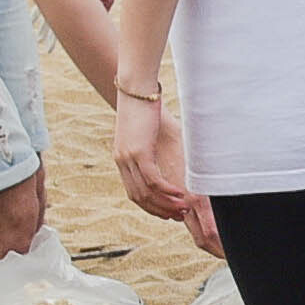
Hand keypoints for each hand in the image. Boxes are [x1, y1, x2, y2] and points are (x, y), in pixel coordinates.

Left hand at [114, 95, 200, 225]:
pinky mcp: (138, 152)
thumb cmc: (144, 105)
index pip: (134, 193)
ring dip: (165, 204)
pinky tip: (180, 194)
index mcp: (122, 159)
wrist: (135, 88)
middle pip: (139, 198)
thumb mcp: (144, 130)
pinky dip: (166, 191)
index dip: (151, 207)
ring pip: (146, 192)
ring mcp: (128, 159)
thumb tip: (160, 150)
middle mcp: (122, 162)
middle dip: (160, 210)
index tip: (168, 213)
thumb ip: (148, 145)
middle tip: (179, 216)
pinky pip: (152, 180)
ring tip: (182, 209)